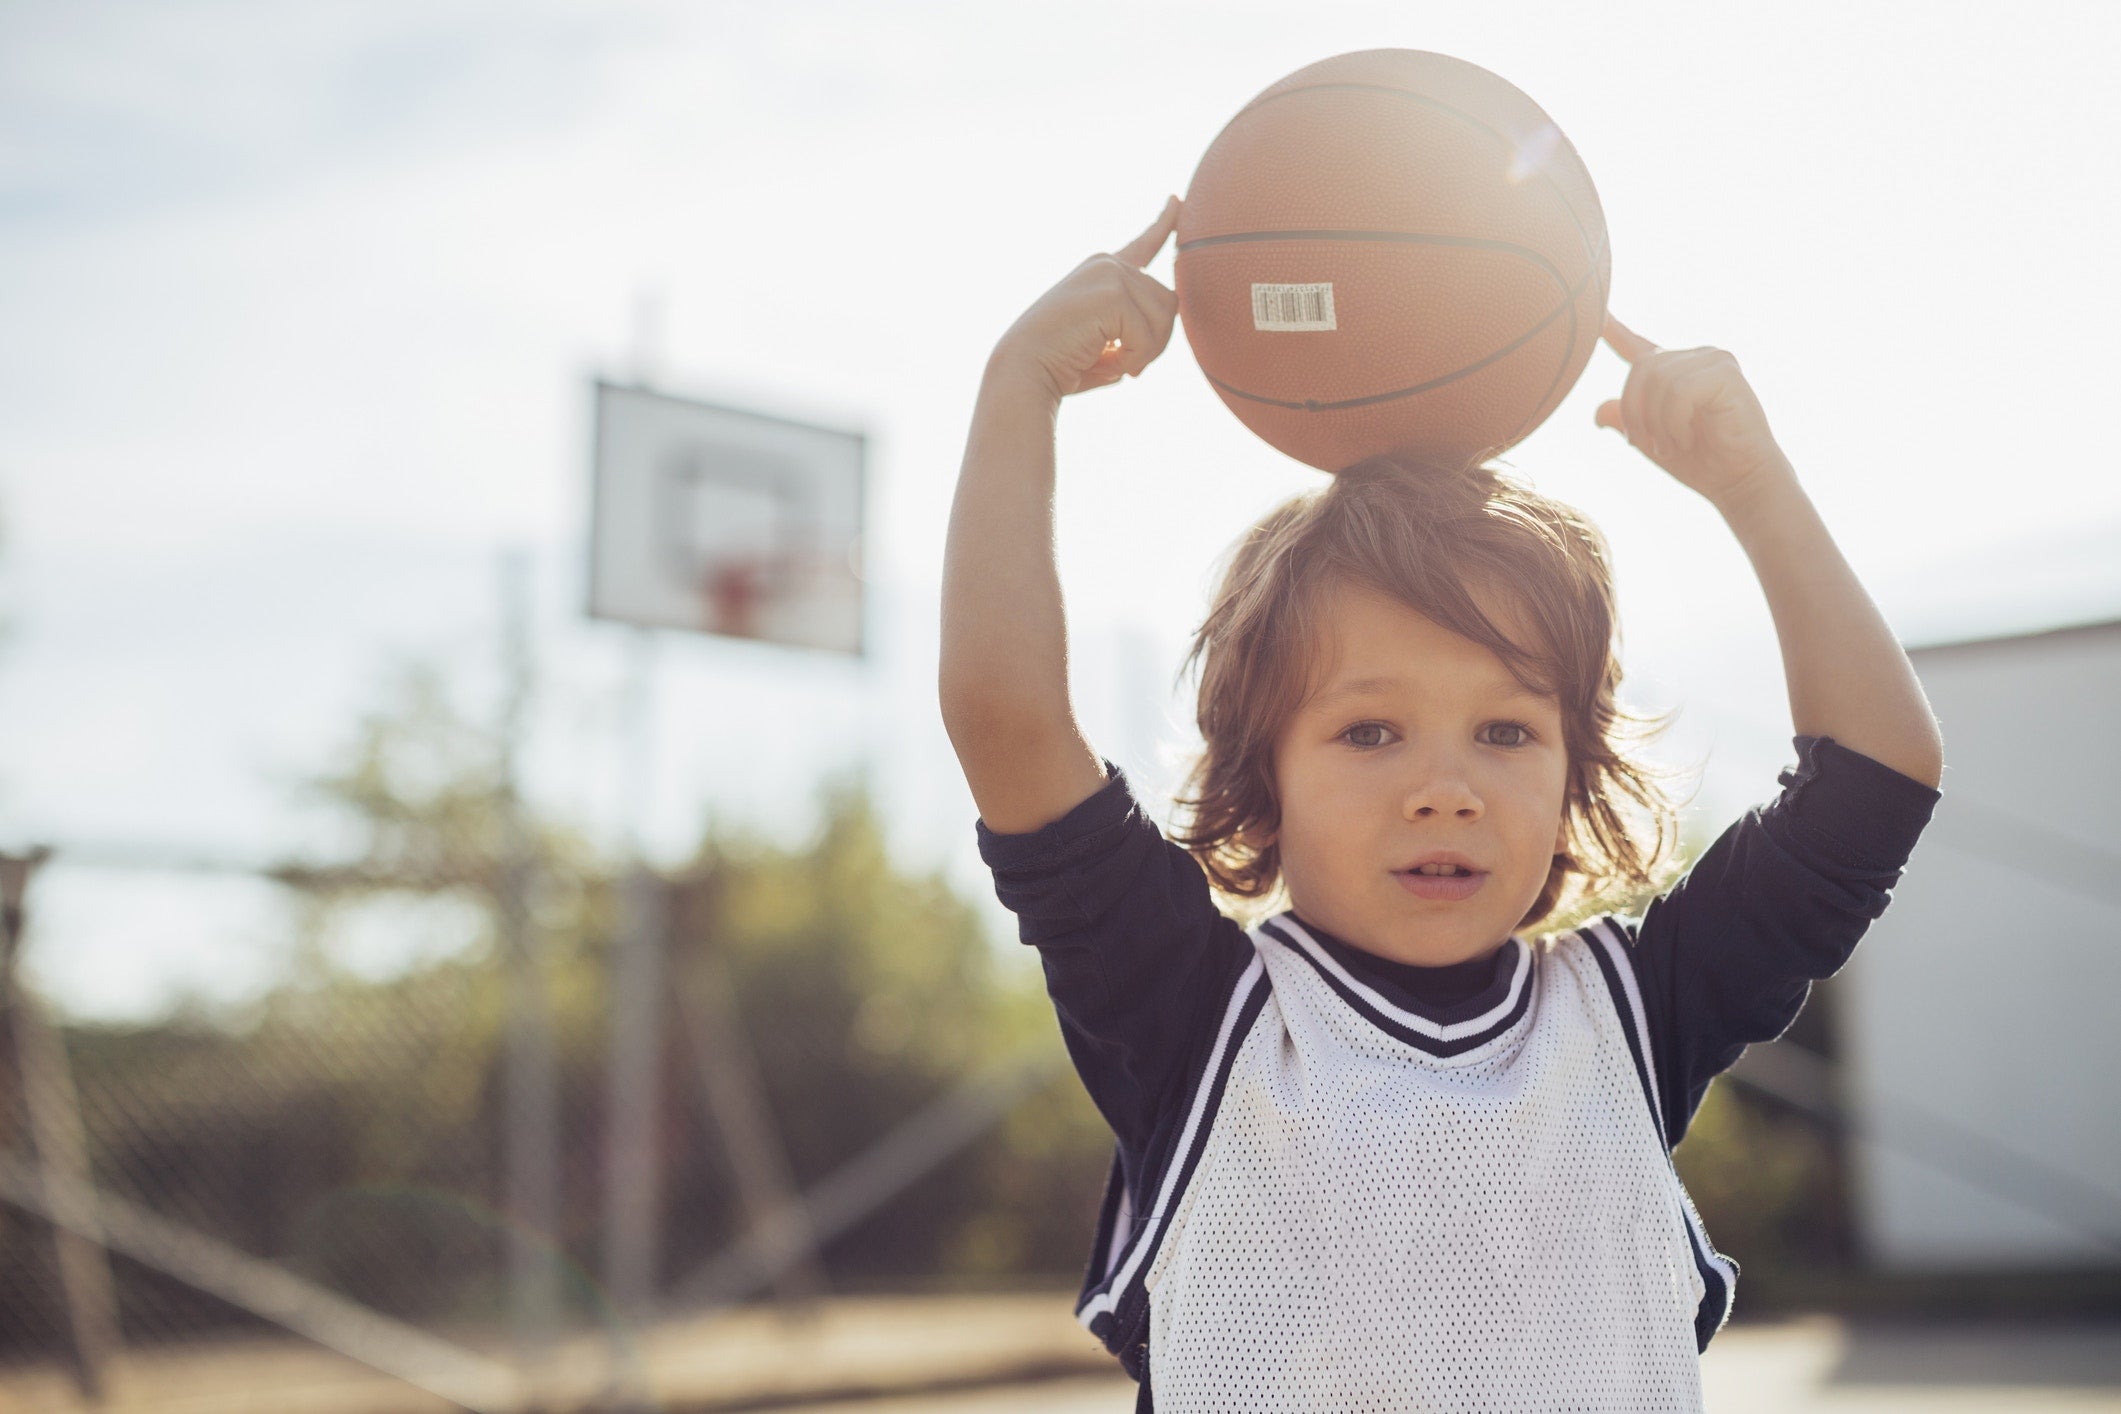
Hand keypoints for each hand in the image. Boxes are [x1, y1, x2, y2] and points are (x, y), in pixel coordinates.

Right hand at [990, 197, 1182, 401]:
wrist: (1023, 369)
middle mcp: (1108, 264)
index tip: (1176, 200)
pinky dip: (1134, 360)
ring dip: (1145, 353)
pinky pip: (1148, 336)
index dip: (1164, 223)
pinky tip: (1107, 364)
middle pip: (1168, 303)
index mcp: (1101, 271)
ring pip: (1165, 319)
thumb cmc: (1057, 365)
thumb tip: (1161, 328)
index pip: (1143, 245)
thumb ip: (1131, 330)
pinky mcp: (1113, 293)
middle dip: (1153, 342)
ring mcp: (1111, 273)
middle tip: (1121, 365)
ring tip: (1111, 364)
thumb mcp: (1101, 343)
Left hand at [1595, 315, 1792, 506]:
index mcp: (1675, 372)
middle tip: (1642, 444)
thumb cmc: (1702, 462)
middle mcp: (1695, 358)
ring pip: (1658, 379)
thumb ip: (1628, 422)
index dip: (1614, 331)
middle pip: (1640, 368)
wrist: (1741, 481)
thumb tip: (1598, 412)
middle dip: (1633, 412)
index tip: (1595, 313)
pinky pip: (1678, 391)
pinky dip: (1674, 421)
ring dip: (1655, 422)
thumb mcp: (1653, 443)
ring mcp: (1713, 360)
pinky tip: (1686, 438)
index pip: (1638, 346)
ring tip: (1670, 445)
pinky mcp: (1726, 372)